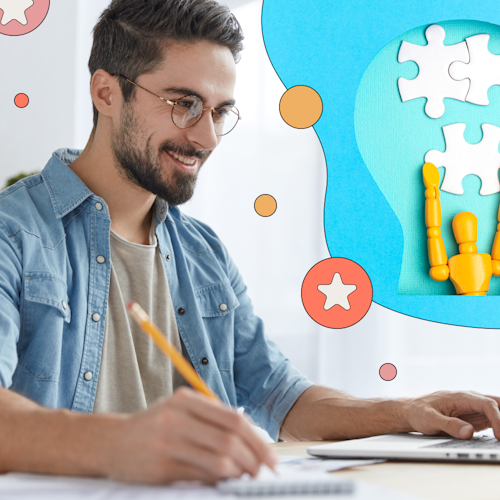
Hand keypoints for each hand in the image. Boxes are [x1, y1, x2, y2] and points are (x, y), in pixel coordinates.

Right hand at [104, 387, 276, 483]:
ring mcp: (167, 441)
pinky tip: (223, 481)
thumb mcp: (181, 410)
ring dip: (239, 472)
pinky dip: (219, 480)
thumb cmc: (154, 426)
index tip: (270, 456)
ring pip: (219, 459)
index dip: (257, 439)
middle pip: (230, 438)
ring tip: (246, 477)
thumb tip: (252, 437)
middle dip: (254, 458)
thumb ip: (212, 419)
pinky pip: (200, 475)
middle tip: (263, 471)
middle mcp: (177, 416)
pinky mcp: (160, 466)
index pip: (233, 418)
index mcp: (186, 399)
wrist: (112, 442)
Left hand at [402, 390, 499, 439]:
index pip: (487, 404)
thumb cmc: (418, 412)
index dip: (498, 420)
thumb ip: (449, 425)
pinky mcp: (474, 418)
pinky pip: (493, 420)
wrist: (411, 411)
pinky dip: (499, 426)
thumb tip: (468, 432)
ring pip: (497, 410)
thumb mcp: (430, 419)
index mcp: (460, 397)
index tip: (499, 436)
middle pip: (496, 403)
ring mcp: (473, 408)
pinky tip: (498, 436)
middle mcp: (469, 400)